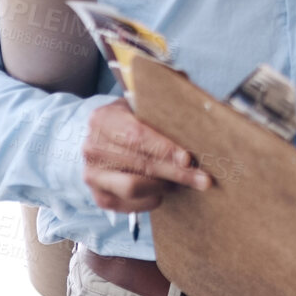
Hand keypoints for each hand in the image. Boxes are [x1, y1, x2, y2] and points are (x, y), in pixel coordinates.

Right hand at [82, 98, 210, 212]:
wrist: (105, 139)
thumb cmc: (133, 118)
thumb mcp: (145, 100)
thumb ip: (166, 96)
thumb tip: (191, 91)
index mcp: (103, 118)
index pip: (136, 135)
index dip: (164, 148)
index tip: (188, 158)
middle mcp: (91, 147)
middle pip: (140, 164)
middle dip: (176, 173)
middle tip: (204, 179)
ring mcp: (92, 174)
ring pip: (133, 187)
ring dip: (165, 186)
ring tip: (186, 182)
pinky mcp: (98, 196)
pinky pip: (129, 204)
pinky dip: (152, 199)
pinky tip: (166, 190)